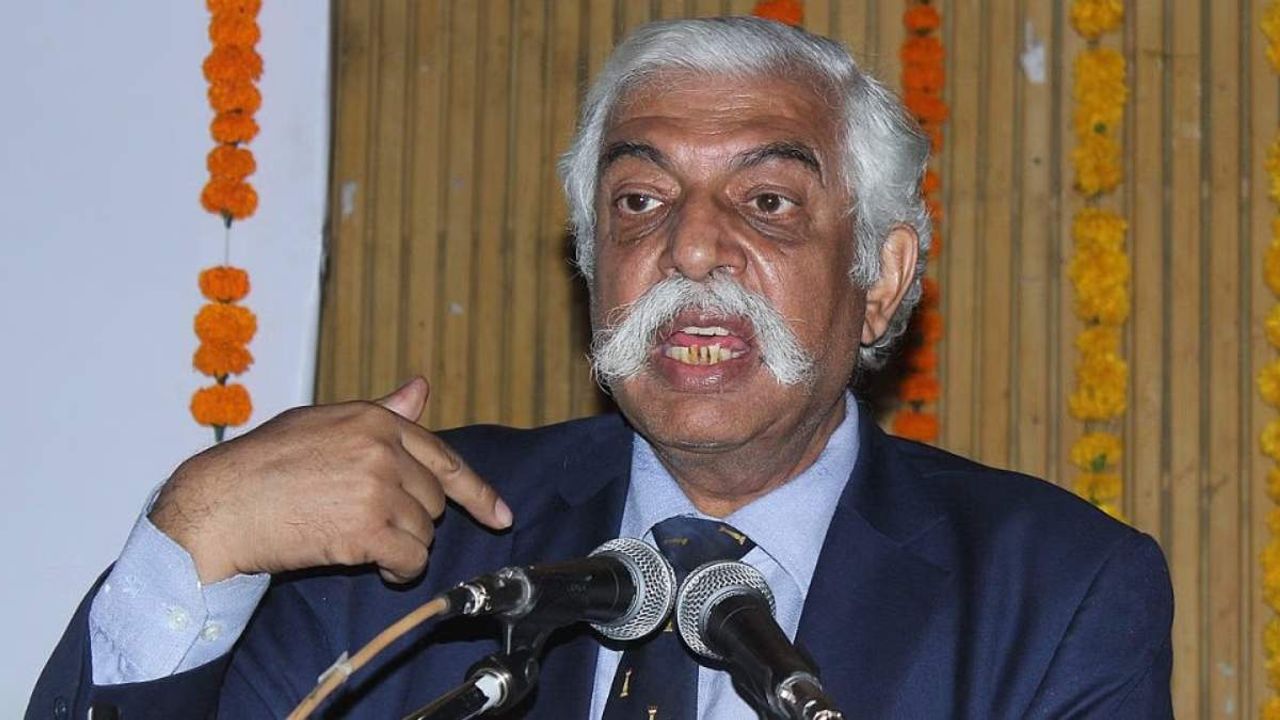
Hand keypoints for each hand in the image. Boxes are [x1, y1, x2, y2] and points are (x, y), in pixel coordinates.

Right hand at [149, 377, 511, 583]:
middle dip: (410, 520)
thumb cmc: (264, 465)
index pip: (444, 459)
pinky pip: (411, 559)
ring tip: (358, 540)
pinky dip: (399, 570)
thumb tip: (421, 389)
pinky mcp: (367, 529)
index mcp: (375, 421)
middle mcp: (383, 450)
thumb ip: (380, 413)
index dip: (477, 493)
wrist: (220, 504)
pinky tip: (375, 566)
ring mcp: (377, 489)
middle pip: (433, 502)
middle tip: (367, 524)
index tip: (501, 515)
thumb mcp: (323, 423)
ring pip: (424, 533)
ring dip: (400, 547)